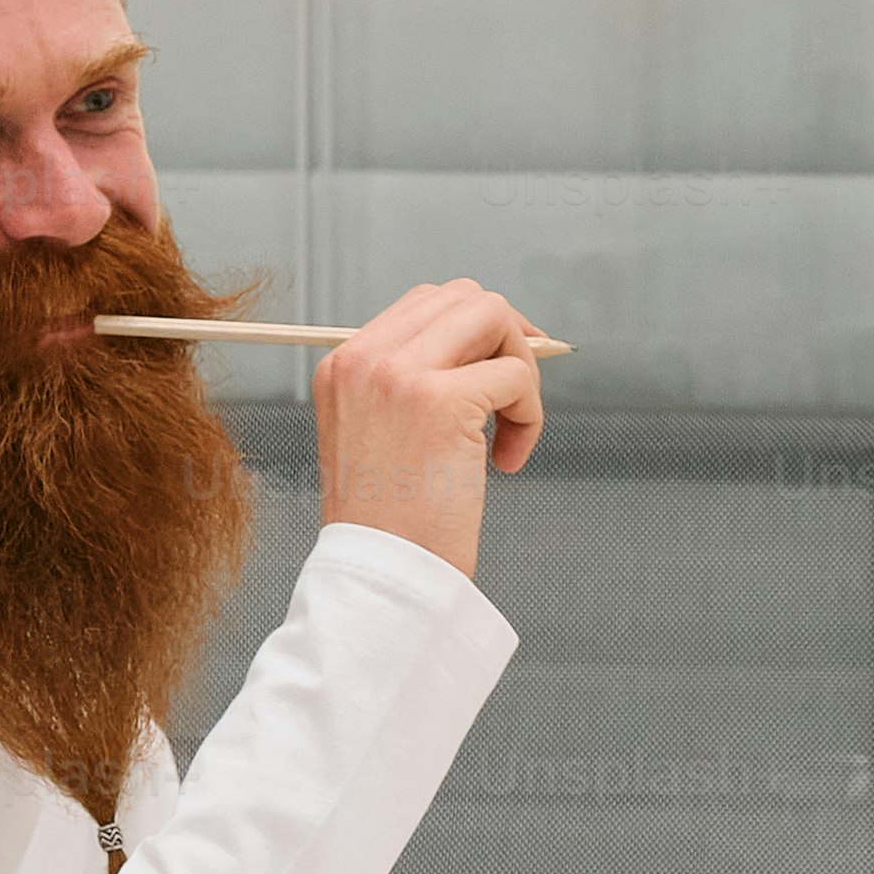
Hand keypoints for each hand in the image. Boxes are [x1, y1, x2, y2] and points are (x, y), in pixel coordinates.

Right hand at [309, 277, 551, 578]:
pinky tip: (507, 461)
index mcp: (344, 364)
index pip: (425, 303)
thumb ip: (416, 384)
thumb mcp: (381, 436)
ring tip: (508, 432)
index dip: (478, 330)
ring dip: (520, 371)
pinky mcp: (441, 401)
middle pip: (465, 297)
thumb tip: (495, 344)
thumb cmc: (391, 522)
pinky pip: (517, 375)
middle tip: (515, 397)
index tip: (501, 372)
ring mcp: (401, 375)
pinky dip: (529, 416)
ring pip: (494, 318)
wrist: (382, 576)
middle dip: (506, 340)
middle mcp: (366, 359)